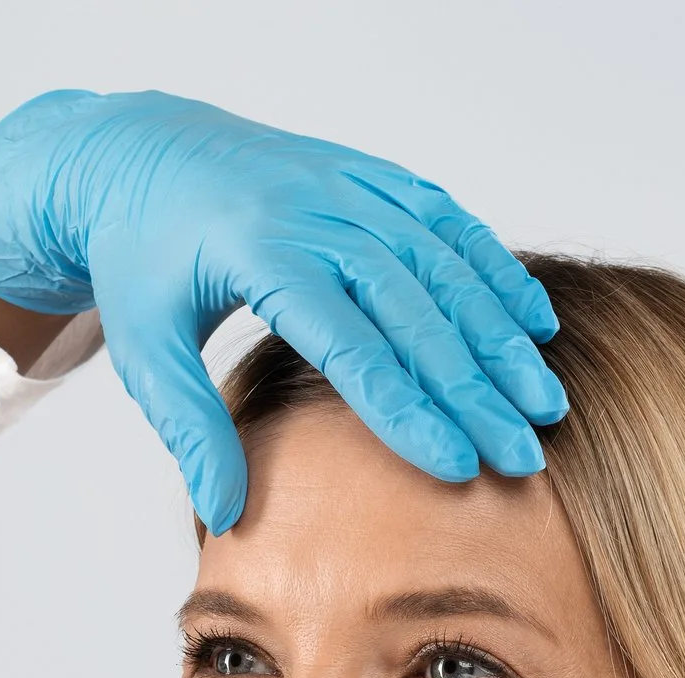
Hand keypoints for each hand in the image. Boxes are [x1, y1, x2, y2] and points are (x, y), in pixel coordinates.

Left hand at [0, 89, 567, 533]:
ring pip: (444, 263)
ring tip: (543, 402)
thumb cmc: (143, 262)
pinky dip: (495, 270)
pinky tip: (534, 323)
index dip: (407, 409)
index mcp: (258, 252)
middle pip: (415, 309)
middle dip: (475, 388)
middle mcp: (314, 210)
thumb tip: (225, 515)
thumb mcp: (143, 348)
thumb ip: (188, 429)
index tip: (456, 466)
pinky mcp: (370, 176)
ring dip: (501, 334)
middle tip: (521, 455)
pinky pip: (447, 220)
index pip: (351, 344)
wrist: (142, 154)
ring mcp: (349, 186)